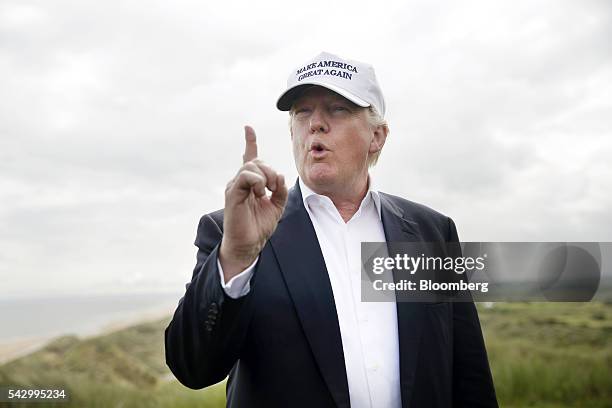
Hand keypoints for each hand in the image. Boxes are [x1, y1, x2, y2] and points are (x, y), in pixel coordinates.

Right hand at [219, 126, 287, 282]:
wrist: (249, 244)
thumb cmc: (260, 226)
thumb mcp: (278, 205)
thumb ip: (281, 189)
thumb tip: (280, 176)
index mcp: (251, 183)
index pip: (249, 158)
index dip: (250, 142)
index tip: (248, 128)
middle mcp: (240, 182)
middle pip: (257, 161)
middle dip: (271, 170)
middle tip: (276, 188)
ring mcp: (235, 186)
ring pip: (252, 166)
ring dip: (266, 176)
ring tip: (268, 192)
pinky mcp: (232, 193)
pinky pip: (246, 176)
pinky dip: (258, 181)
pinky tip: (261, 193)